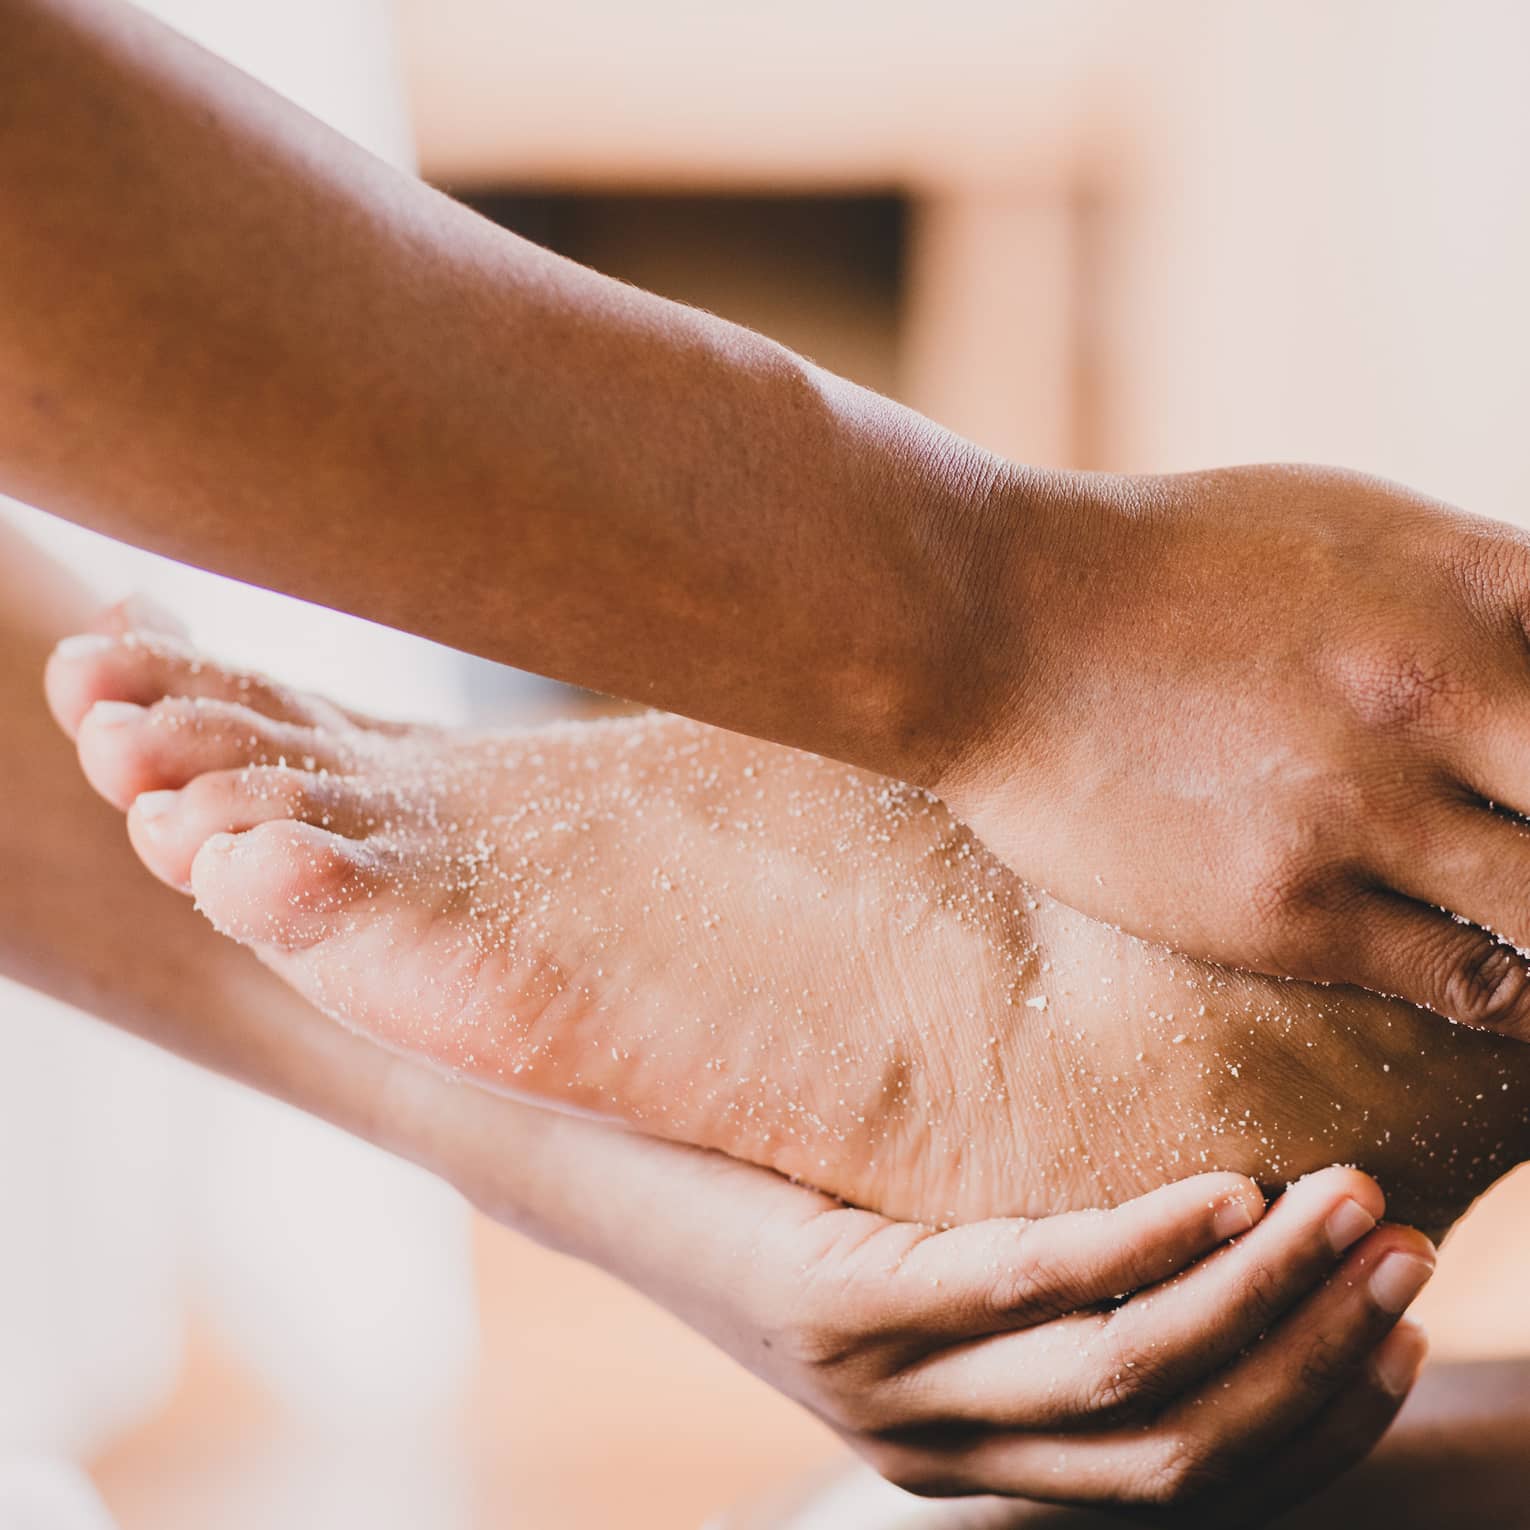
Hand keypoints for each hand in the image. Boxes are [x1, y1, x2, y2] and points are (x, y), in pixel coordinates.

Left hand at [516, 1132, 1430, 1515]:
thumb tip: (1206, 1246)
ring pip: (1125, 1375)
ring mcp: (895, 1389)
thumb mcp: (933, 1286)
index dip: (1312, 1420)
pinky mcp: (849, 1304)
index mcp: (982, 1470)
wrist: (620, 1197)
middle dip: (1313, 1354)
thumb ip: (1044, 1303)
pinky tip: (1220, 1190)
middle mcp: (948, 1456)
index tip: (1399, 1329)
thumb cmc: (794, 1222)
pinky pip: (1025, 1287)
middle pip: (1182, 1440)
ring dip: (1258, 1295)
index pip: (1190, 1485)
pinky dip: (1141, 1244)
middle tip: (1402, 1250)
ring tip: (1344, 1203)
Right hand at [951, 461, 1529, 1036]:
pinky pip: (1472, 982)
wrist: (992, 626)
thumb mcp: (1347, 523)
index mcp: (1470, 581)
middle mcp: (1437, 688)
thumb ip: (1480, 587)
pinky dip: (1519, 999)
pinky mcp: (1287, 907)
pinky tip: (1513, 989)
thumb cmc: (1166, 564)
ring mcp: (1362, 804)